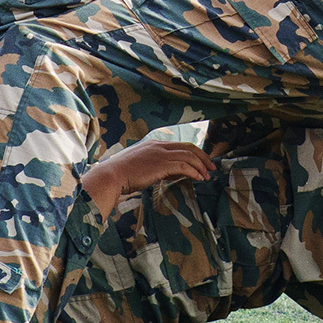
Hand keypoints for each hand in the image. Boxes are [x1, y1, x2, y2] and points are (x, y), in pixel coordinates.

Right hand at [79, 141, 214, 209]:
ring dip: (200, 166)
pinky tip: (199, 178)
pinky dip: (194, 171)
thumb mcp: (140, 165)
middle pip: (188, 147)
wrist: (111, 176)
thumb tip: (173, 173)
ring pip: (188, 156)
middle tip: (211, 167)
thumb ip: (156, 166)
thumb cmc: (121, 175)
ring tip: (207, 175)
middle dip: (203, 157)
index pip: (180, 145)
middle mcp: (159, 146)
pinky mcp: (161, 165)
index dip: (194, 153)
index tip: (202, 162)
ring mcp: (160, 154)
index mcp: (154, 144)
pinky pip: (183, 166)